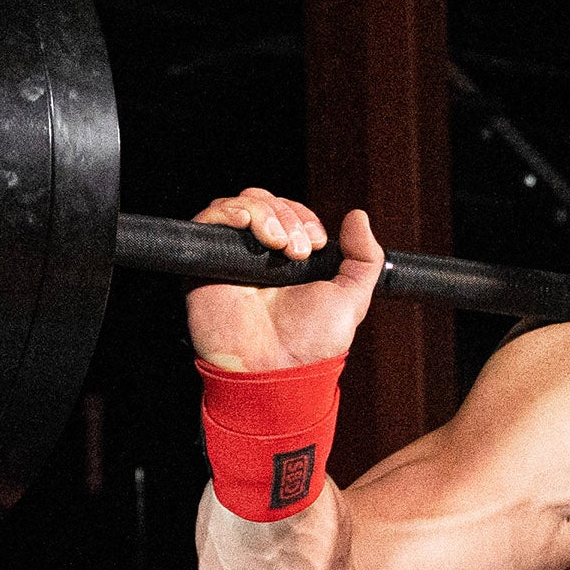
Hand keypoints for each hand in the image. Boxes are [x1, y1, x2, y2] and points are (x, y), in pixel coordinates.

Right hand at [185, 188, 385, 371]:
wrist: (277, 368)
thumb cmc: (311, 343)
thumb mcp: (351, 296)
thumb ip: (364, 257)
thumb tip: (359, 216)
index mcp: (288, 260)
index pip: (289, 212)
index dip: (303, 216)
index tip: (315, 243)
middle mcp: (258, 257)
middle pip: (265, 202)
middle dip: (287, 215)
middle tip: (298, 251)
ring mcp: (232, 259)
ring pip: (240, 205)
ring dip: (264, 213)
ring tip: (278, 245)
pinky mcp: (205, 265)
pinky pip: (209, 220)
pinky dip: (229, 211)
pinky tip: (247, 224)